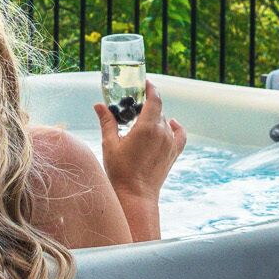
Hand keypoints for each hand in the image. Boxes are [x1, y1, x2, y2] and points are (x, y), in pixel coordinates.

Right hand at [94, 81, 185, 205]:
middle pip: (157, 110)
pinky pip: (180, 134)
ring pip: (165, 121)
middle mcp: (162, 132)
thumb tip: (98, 105)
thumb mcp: (109, 144)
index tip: (144, 82)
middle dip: (145, 105)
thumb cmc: (120, 171)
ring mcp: (170, 143)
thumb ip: (107, 122)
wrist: (135, 195)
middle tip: (132, 107)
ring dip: (154, 118)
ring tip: (140, 123)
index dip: (150, 87)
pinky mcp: (173, 153)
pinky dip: (175, 127)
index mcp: (147, 127)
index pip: (154, 98)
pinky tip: (170, 124)